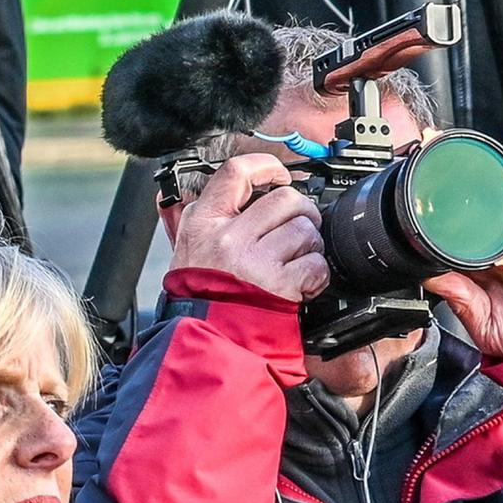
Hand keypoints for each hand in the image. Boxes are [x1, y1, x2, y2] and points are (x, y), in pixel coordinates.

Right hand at [165, 153, 327, 302]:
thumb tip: (207, 190)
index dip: (266, 166)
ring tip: (293, 260)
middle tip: (297, 227)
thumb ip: (200, 217)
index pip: (236, 173)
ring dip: (309, 245)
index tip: (279, 175)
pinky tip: (299, 282)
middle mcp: (229, 238)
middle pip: (287, 199)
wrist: (206, 335)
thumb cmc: (199, 294)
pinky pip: (316, 263)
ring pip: (305, 230)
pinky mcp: (279, 284)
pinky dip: (316, 274)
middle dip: (302, 212)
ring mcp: (255, 261)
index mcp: (204, 223)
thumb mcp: (186, 248)